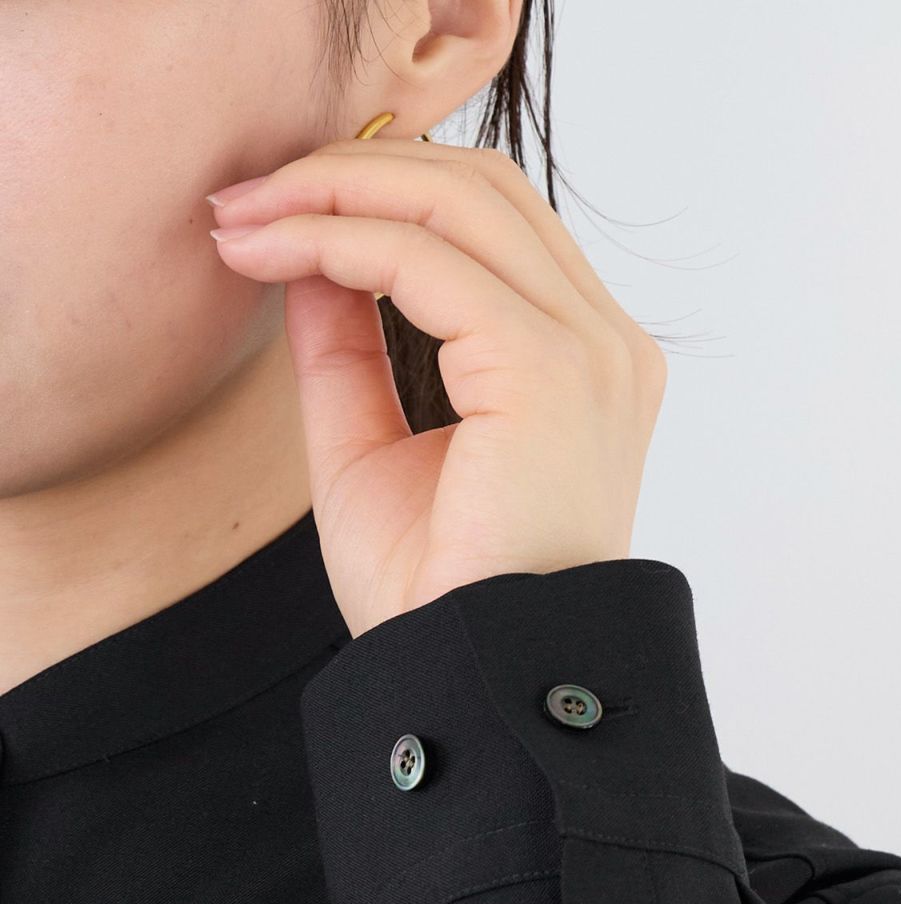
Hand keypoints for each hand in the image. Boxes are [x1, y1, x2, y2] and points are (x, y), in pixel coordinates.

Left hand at [207, 134, 667, 638]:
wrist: (468, 681)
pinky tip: (272, 253)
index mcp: (581, 365)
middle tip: (245, 198)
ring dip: (336, 191)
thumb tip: (306, 251)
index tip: (270, 214)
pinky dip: (339, 240)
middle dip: (352, 171)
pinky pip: (429, 261)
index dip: (378, 195)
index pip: (491, 227)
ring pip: (459, 202)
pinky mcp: (551, 369)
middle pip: (482, 189)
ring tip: (243, 217)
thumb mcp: (370, 450)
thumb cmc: (437, 595)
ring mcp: (590, 352)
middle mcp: (604, 346)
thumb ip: (348, 349)